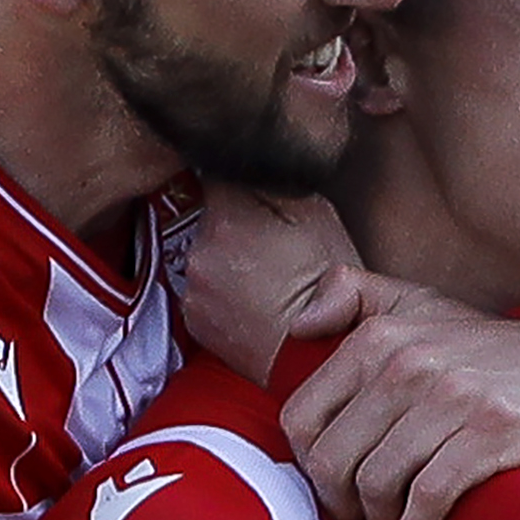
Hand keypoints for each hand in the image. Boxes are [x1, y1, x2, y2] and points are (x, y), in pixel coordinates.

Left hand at [176, 190, 364, 383]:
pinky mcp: (194, 319)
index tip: (258, 195)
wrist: (315, 358)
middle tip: (273, 243)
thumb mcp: (315, 215)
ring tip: (266, 276)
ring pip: (205, 252)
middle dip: (235, 220)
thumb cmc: (326, 290)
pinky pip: (203, 288)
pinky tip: (254, 299)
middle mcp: (199, 250)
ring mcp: (192, 288)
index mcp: (227, 217)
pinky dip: (222, 289)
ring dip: (227, 256)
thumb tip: (248, 161)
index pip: (215, 171)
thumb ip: (274, 179)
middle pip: (209, 214)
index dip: (240, 178)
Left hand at [280, 280, 519, 519]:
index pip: (301, 419)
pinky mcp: (491, 436)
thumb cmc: (486, 349)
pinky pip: (428, 499)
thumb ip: (351, 295)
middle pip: (334, 462)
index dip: (307, 466)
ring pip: (378, 484)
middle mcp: (409, 363)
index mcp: (379, 337)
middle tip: (364, 516)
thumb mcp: (418, 303)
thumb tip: (300, 324)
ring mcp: (452, 399)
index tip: (334, 484)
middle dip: (342, 503)